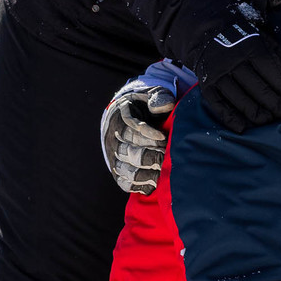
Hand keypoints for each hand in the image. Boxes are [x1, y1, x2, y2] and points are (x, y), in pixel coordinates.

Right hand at [101, 77, 178, 195]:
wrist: (128, 116)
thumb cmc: (144, 106)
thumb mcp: (151, 95)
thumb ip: (158, 97)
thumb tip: (163, 105)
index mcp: (121, 118)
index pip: (131, 128)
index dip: (147, 134)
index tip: (163, 138)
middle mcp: (114, 139)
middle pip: (129, 151)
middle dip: (150, 155)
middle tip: (166, 157)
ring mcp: (114, 156)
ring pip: (126, 169)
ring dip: (145, 173)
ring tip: (162, 174)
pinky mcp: (117, 170)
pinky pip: (123, 181)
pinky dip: (137, 185)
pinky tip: (152, 185)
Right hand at [192, 0, 280, 132]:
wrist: (209, 35)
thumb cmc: (245, 42)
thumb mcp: (265, 41)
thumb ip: (279, 60)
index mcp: (251, 48)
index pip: (271, 73)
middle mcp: (233, 61)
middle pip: (257, 88)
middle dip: (274, 104)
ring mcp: (218, 75)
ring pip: (239, 100)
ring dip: (256, 114)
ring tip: (268, 120)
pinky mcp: (206, 85)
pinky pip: (218, 106)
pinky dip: (230, 119)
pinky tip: (243, 128)